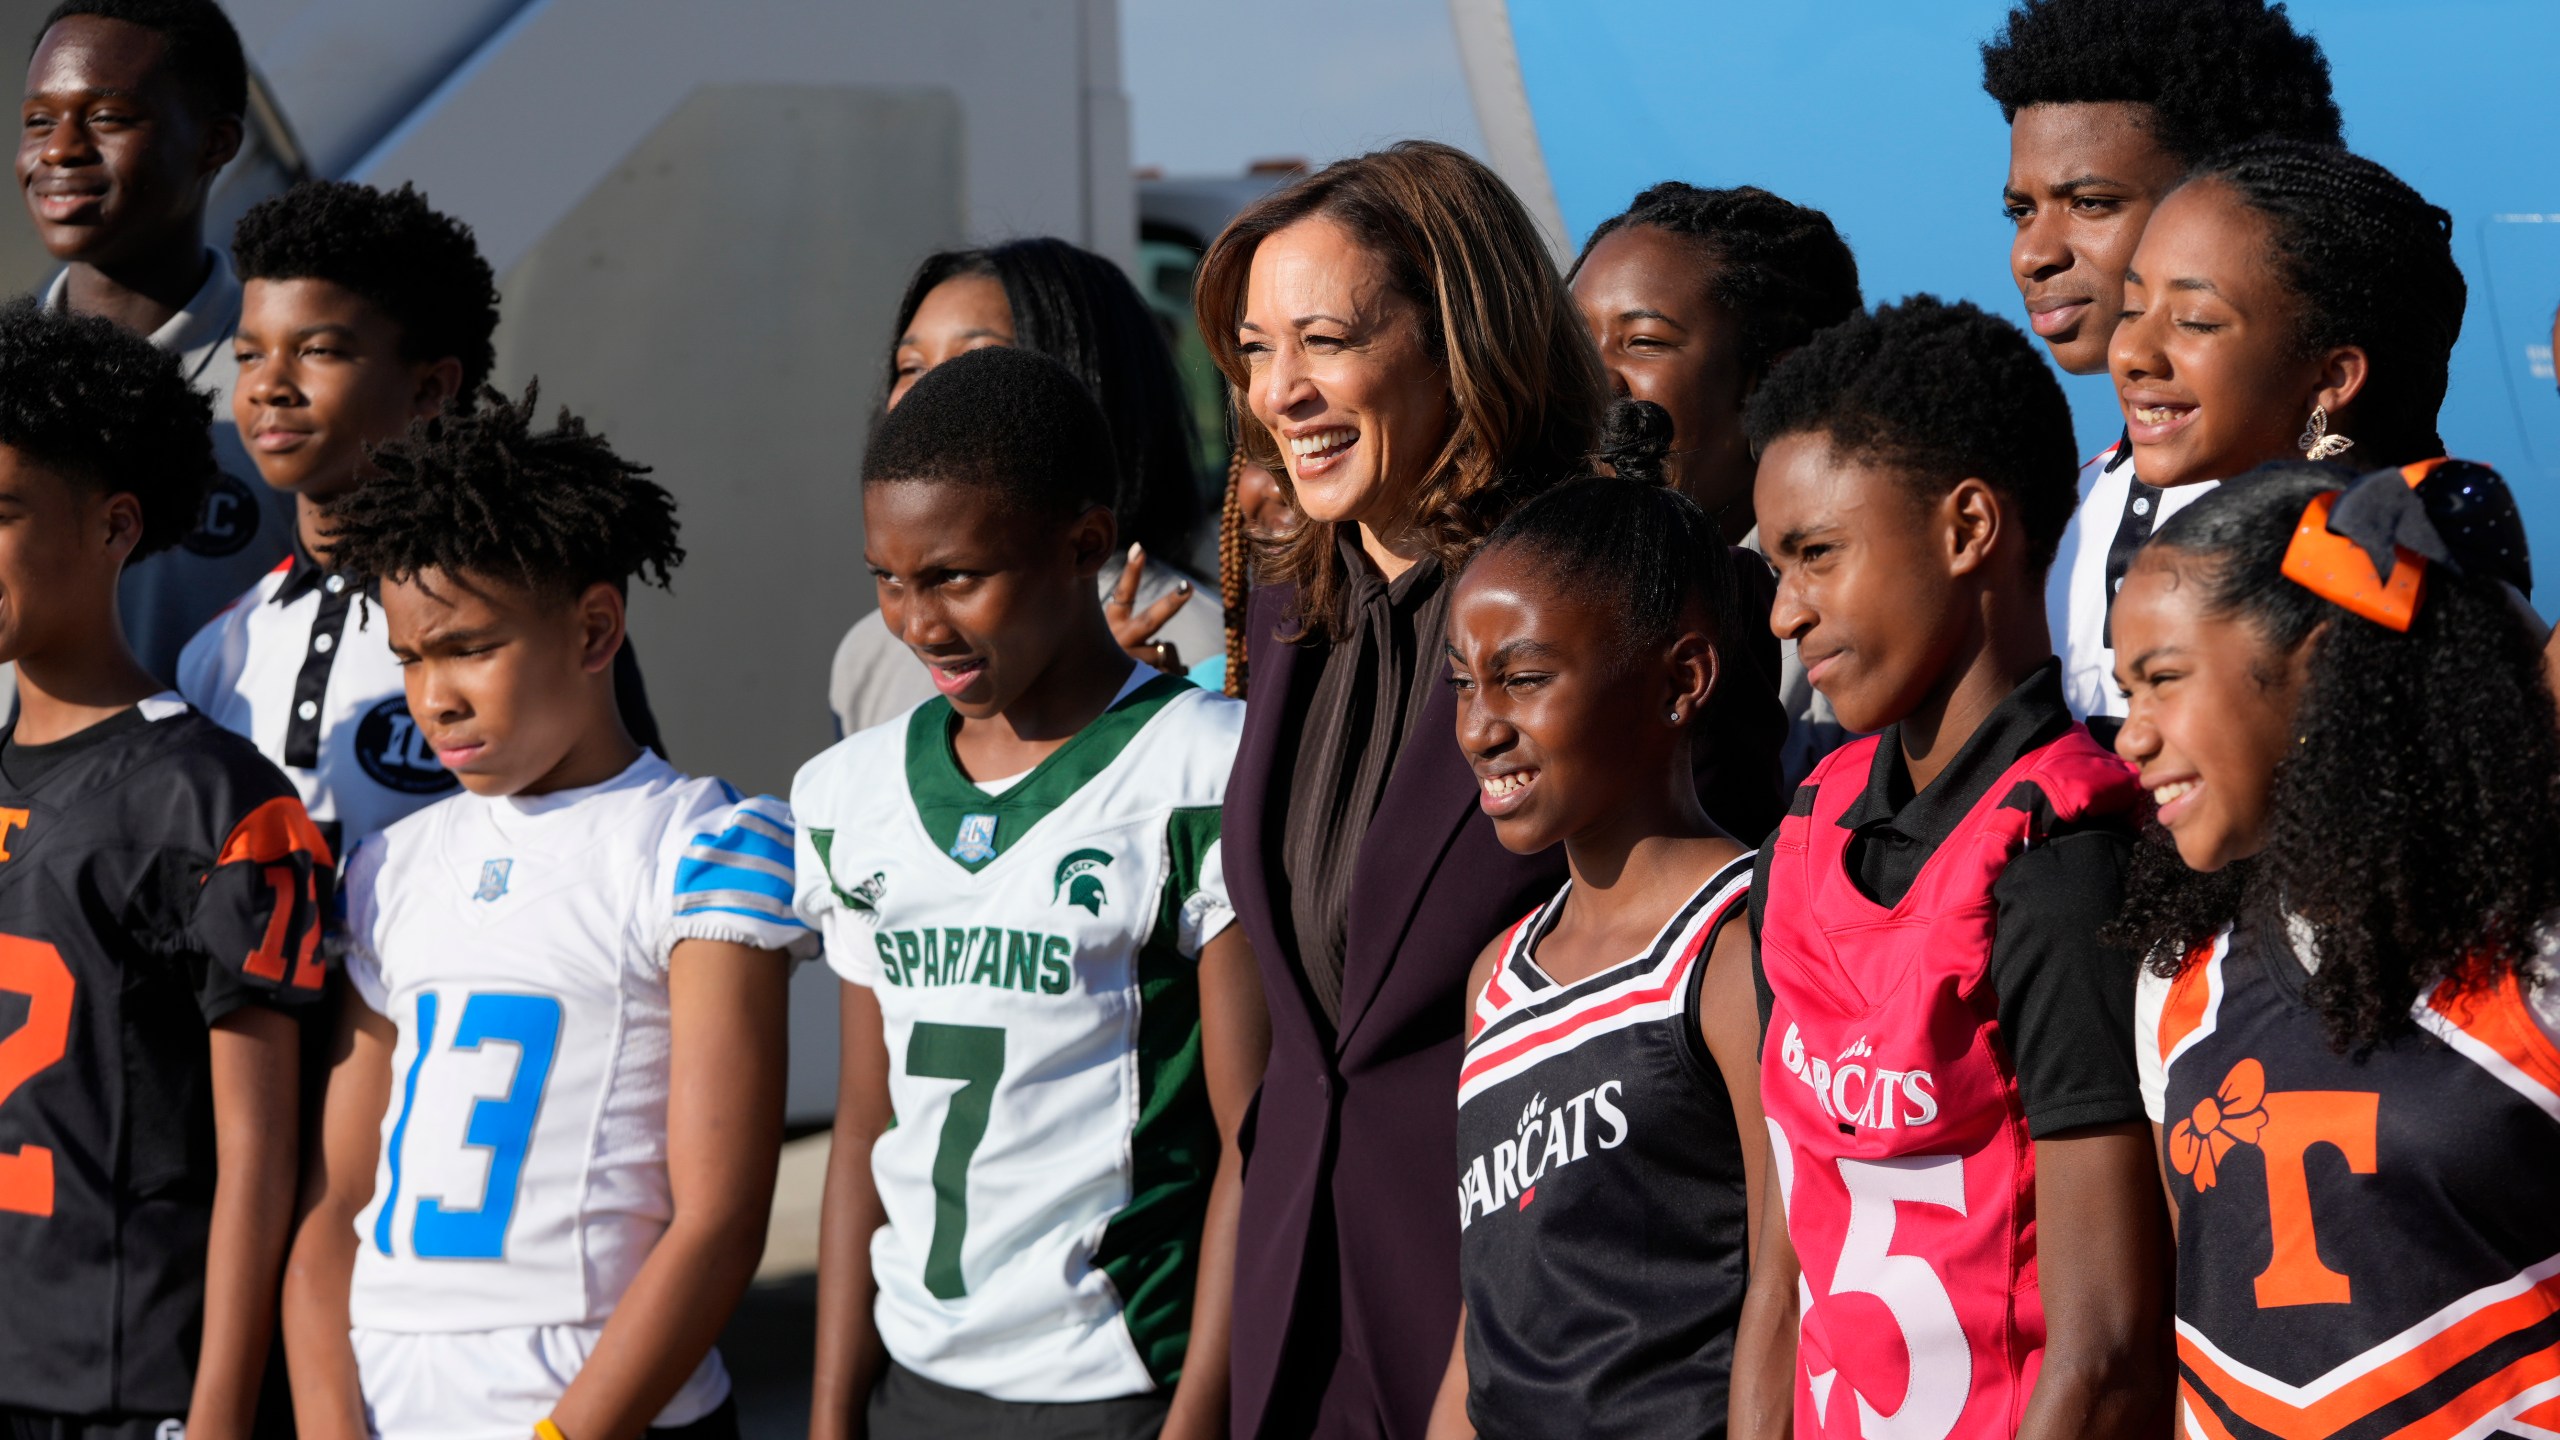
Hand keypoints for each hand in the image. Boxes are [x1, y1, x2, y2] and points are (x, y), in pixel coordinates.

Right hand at [1105, 544, 1192, 673]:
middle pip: (1151, 619)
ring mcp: (1130, 661)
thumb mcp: (1104, 634)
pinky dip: (1170, 676)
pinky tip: (1154, 685)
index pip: (1122, 594)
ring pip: (1164, 650)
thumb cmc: (1098, 658)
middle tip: (1188, 587)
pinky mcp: (1141, 683)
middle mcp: (1120, 640)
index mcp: (1112, 624)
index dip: (1131, 572)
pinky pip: (1169, 673)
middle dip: (1171, 602)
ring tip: (1151, 668)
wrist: (1082, 696)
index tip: (1139, 548)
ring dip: (1166, 657)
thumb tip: (1145, 599)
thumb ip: (1123, 617)